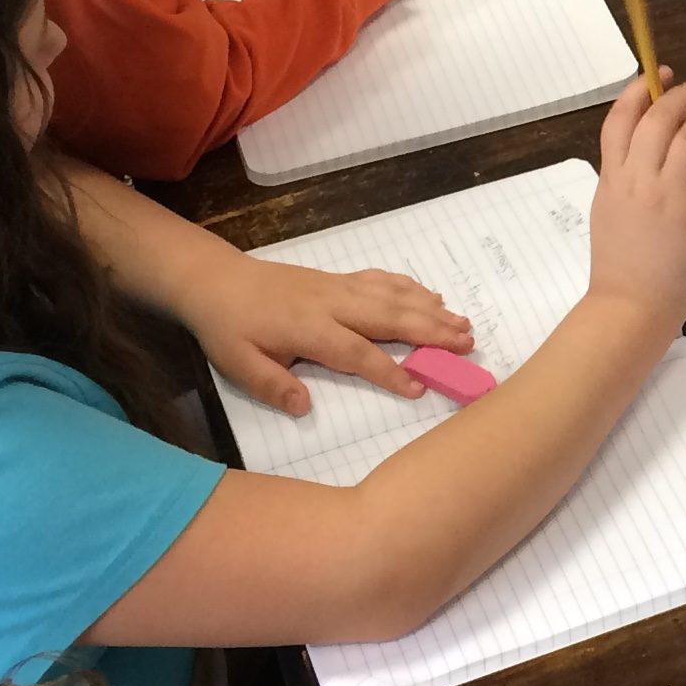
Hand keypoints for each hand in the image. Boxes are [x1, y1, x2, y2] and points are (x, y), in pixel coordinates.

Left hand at [184, 255, 471, 415]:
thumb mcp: (237, 364)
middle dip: (431, 331)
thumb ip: (272, 385)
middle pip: (389, 317)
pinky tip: (433, 297)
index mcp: (309, 328)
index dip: (389, 370)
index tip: (419, 387)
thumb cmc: (229, 327)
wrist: (218, 280)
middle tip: (466, 344)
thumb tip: (304, 406)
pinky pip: (383, 280)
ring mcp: (339, 287)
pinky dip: (411, 288)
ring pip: (393, 296)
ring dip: (431, 309)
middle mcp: (332, 303)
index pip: (357, 352)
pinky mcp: (339, 278)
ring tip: (463, 324)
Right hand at [586, 72, 685, 340]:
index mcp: (612, 177)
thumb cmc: (617, 264)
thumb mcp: (607, 209)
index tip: (658, 74)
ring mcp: (672, 196)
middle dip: (683, 92)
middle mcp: (640, 179)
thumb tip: (643, 146)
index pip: (621, 119)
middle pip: (660, 118)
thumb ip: (622, 176)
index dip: (639, 91)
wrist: (629, 307)